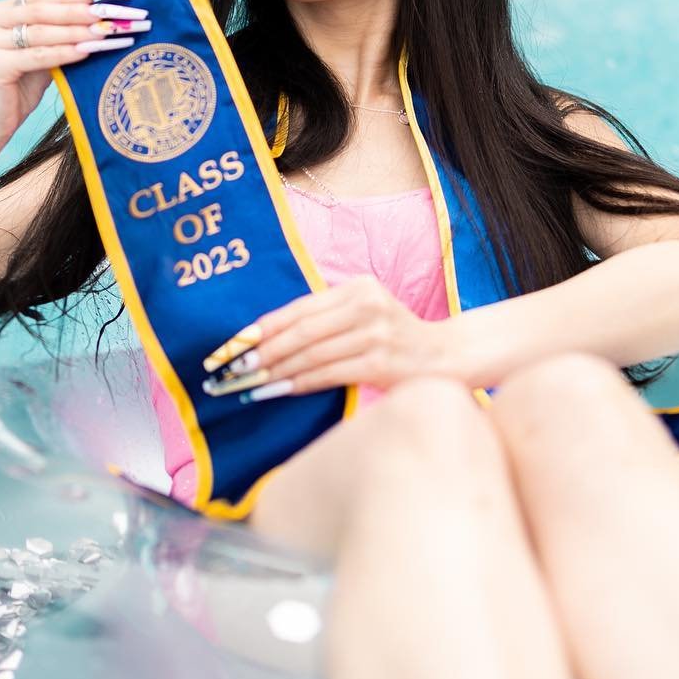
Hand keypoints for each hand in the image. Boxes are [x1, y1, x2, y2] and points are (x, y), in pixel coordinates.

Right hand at [0, 0, 149, 146]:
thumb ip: (59, 31)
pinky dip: (66, 52)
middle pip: (43, 10)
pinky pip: (37, 55)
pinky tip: (90, 50)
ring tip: (112, 31)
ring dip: (81, 30)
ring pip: (41, 31)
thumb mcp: (39, 53)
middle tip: (120, 13)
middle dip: (85, 11)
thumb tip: (105, 11)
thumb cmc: (19, 88)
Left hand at [205, 273, 450, 398]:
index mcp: (358, 287)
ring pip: (311, 353)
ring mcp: (376, 333)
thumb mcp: (366, 313)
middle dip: (260, 352)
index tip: (231, 344)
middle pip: (300, 330)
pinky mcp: (382, 362)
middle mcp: (366, 304)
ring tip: (246, 385)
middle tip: (230, 369)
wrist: (448, 356)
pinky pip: (329, 373)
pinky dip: (300, 383)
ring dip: (274, 372)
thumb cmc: (397, 338)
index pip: (299, 308)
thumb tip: (269, 339)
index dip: (262, 327)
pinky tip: (279, 391)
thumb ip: (328, 319)